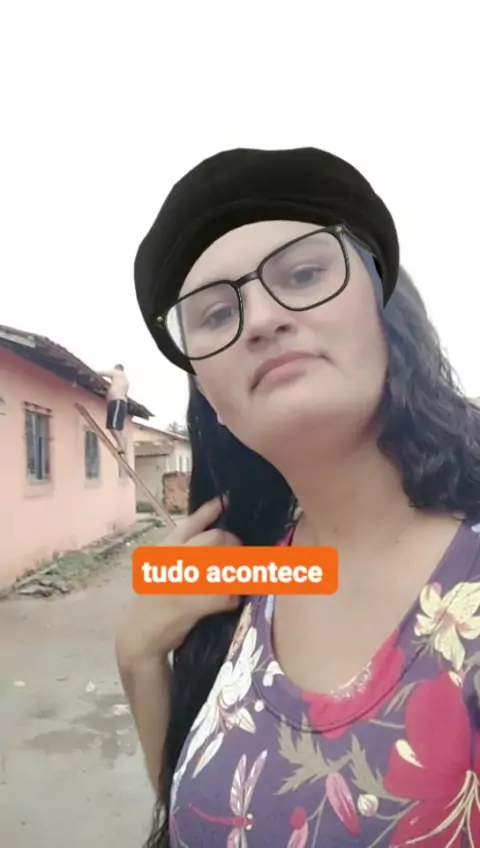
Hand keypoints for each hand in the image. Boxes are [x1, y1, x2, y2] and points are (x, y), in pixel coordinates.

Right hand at [115, 498, 240, 664]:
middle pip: (215, 539)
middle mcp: (172, 559)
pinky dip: (233, 598)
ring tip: (238, 579)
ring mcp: (183, 580)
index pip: (189, 524)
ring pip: (226, 565)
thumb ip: (181, 550)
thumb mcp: (160, 568)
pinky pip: (227, 594)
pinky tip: (230, 602)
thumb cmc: (153, 600)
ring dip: (238, 572)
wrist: (138, 634)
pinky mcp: (193, 603)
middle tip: (239, 554)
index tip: (224, 502)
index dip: (208, 511)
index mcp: (164, 549)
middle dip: (233, 543)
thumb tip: (212, 531)